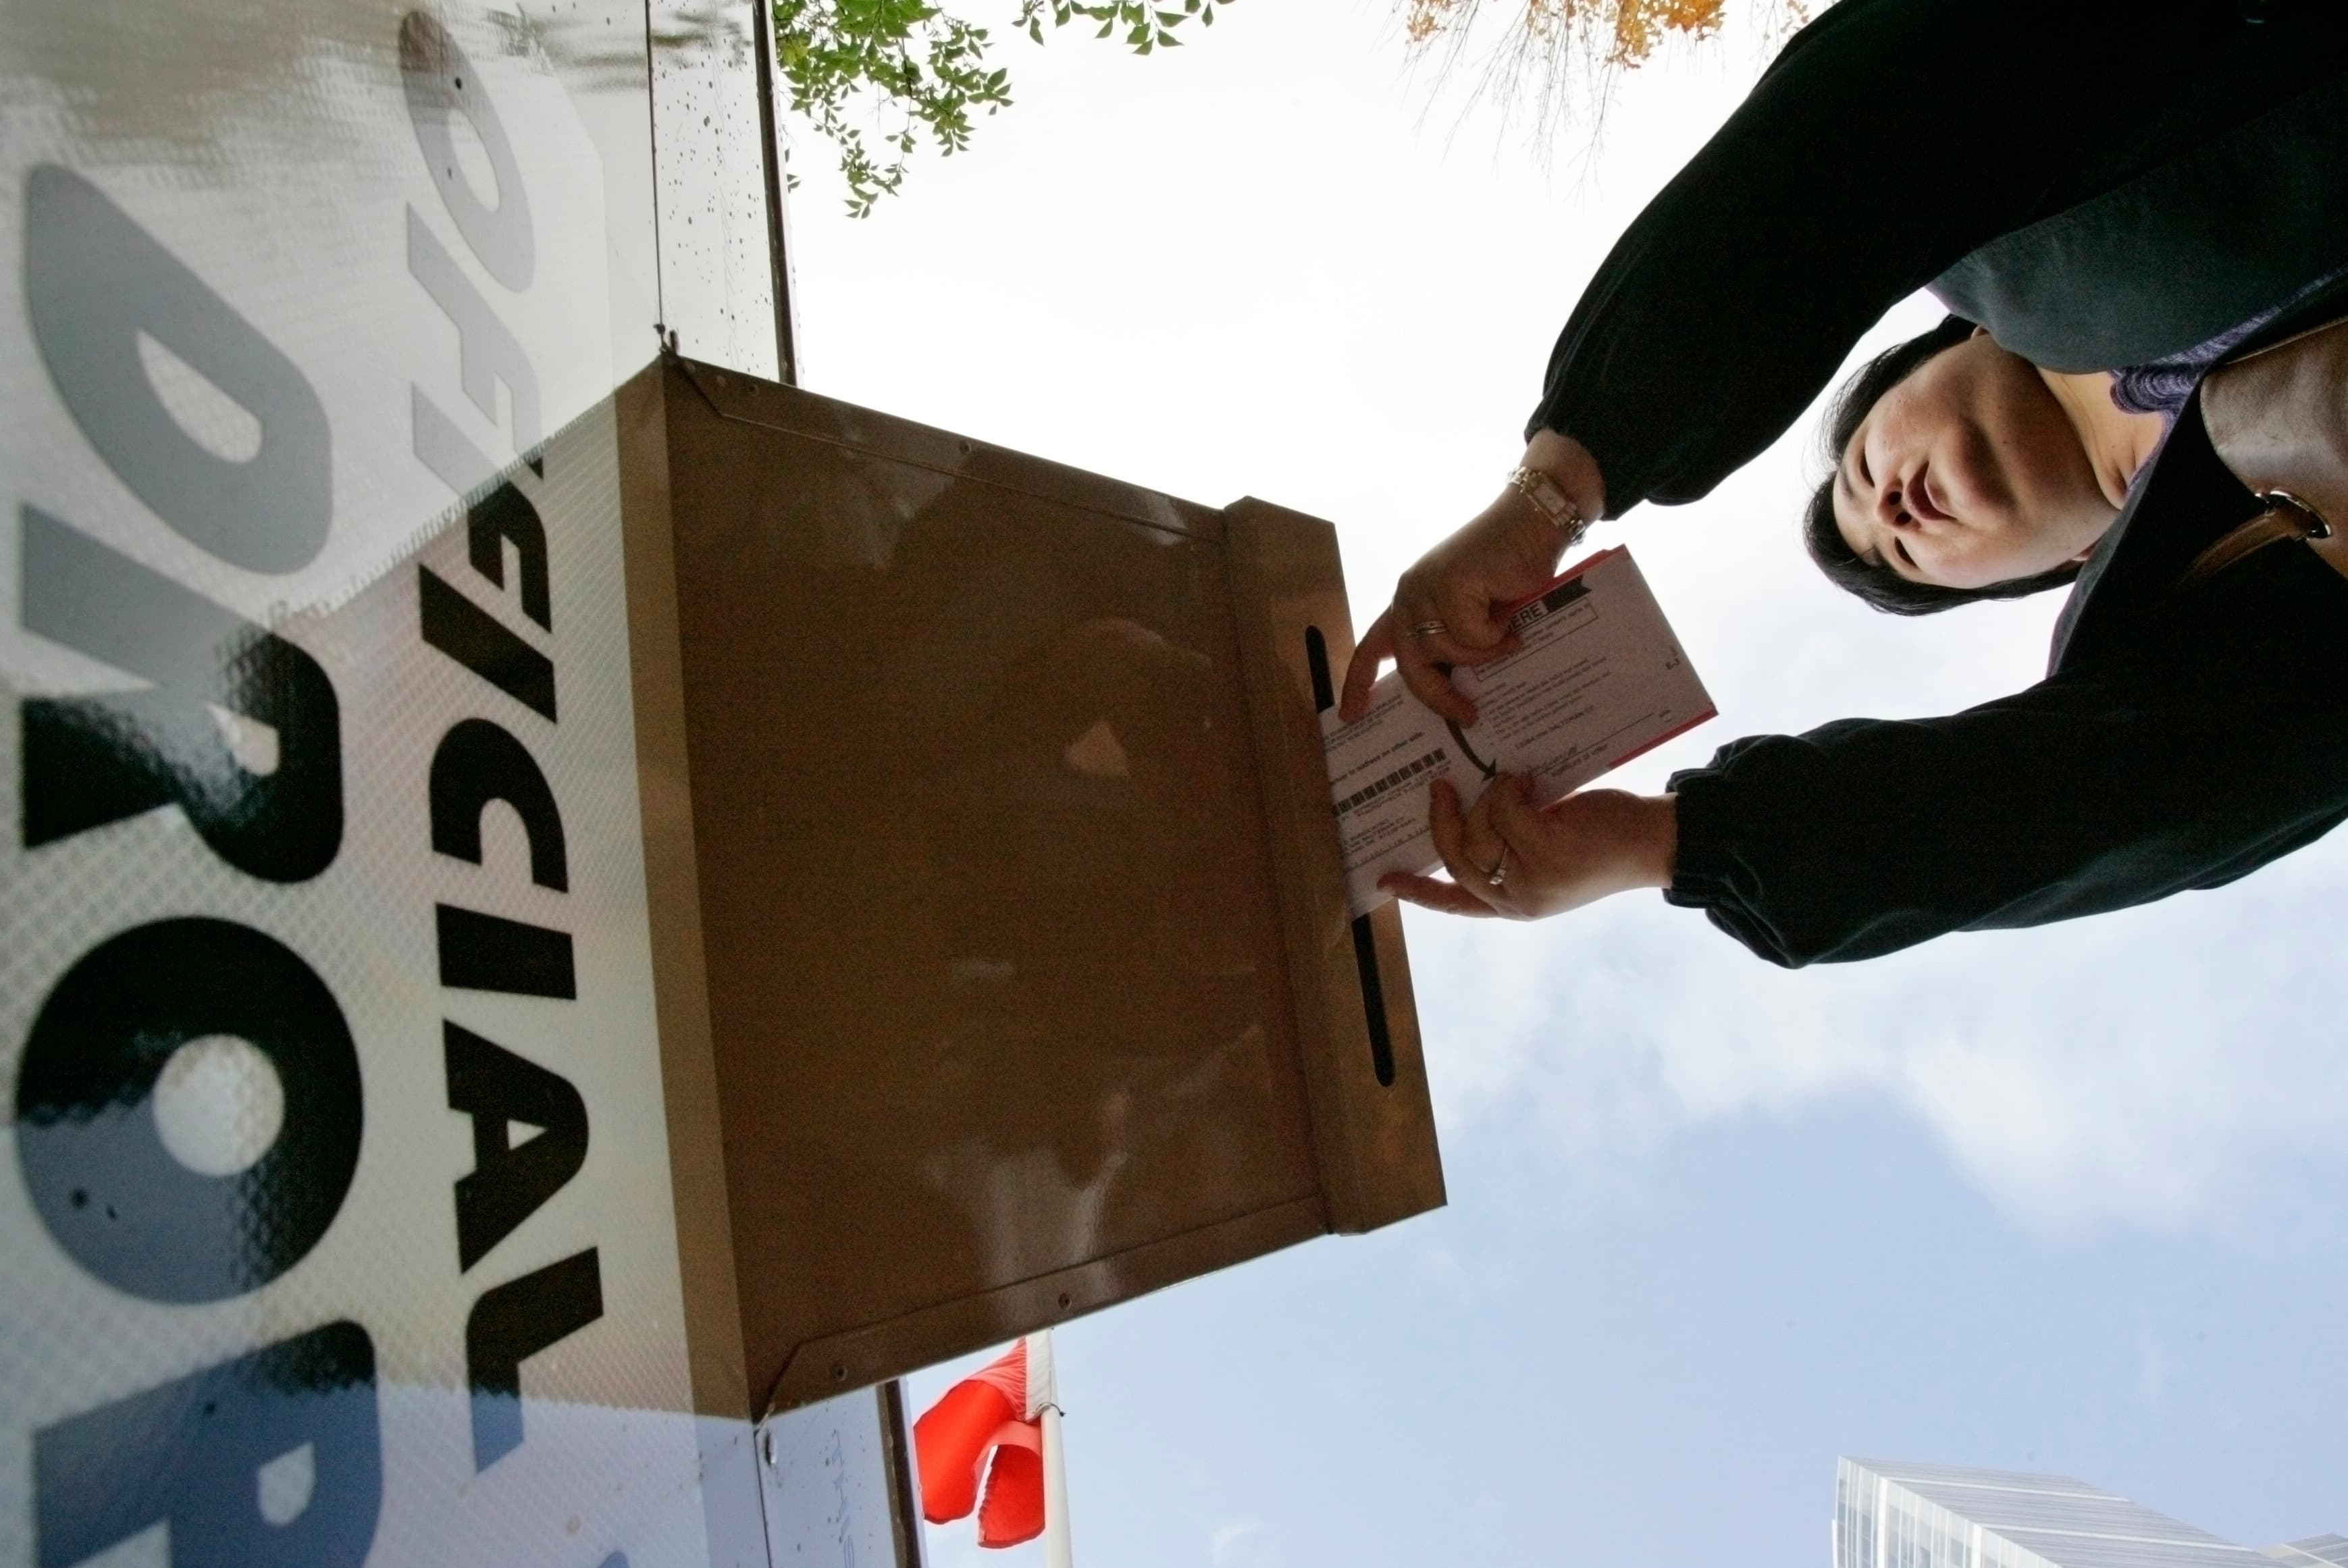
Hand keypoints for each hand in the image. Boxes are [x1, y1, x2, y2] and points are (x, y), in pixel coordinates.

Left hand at [1339, 432, 1605, 725]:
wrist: (1533, 523)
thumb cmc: (1510, 570)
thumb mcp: (1475, 614)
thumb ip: (1456, 642)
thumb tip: (1457, 690)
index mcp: (1409, 602)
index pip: (1372, 648)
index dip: (1358, 683)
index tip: (1350, 716)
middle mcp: (1410, 595)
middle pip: (1412, 665)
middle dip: (1440, 696)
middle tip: (1467, 716)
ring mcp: (1426, 589)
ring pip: (1448, 652)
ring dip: (1484, 653)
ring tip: (1508, 634)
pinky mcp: (1450, 586)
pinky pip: (1473, 636)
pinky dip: (1497, 634)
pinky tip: (1510, 614)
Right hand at [1381, 775, 1676, 919]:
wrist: (1655, 843)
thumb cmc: (1604, 840)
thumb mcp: (1549, 852)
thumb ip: (1509, 845)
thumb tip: (1466, 805)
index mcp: (1515, 904)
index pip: (1456, 903)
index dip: (1418, 892)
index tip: (1384, 879)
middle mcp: (1518, 899)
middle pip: (1456, 859)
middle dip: (1444, 821)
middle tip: (1441, 788)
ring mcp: (1530, 878)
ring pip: (1477, 832)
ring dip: (1491, 797)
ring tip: (1518, 780)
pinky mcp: (1544, 851)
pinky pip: (1501, 810)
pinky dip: (1511, 787)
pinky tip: (1532, 781)